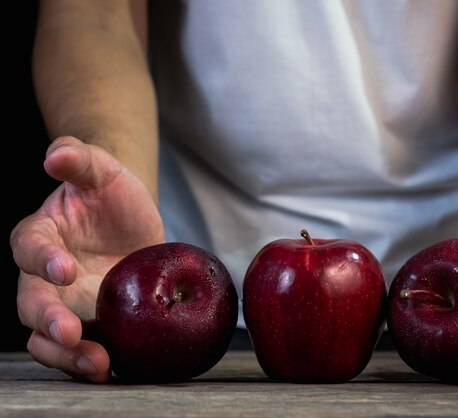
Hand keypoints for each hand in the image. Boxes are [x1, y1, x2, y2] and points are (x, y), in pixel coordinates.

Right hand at [10, 136, 163, 381]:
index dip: (42, 260)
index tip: (64, 268)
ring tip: (98, 363)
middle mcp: (44, 277)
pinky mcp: (90, 322)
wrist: (131, 219)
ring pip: (48, 336)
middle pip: (32, 303)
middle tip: (71, 332)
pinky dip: (89, 361)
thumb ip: (79, 158)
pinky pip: (81, 347)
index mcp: (40, 236)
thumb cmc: (110, 192)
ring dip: (67, 354)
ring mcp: (66, 303)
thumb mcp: (101, 169)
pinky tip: (113, 368)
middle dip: (48, 320)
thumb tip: (56, 153)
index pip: (29, 248)